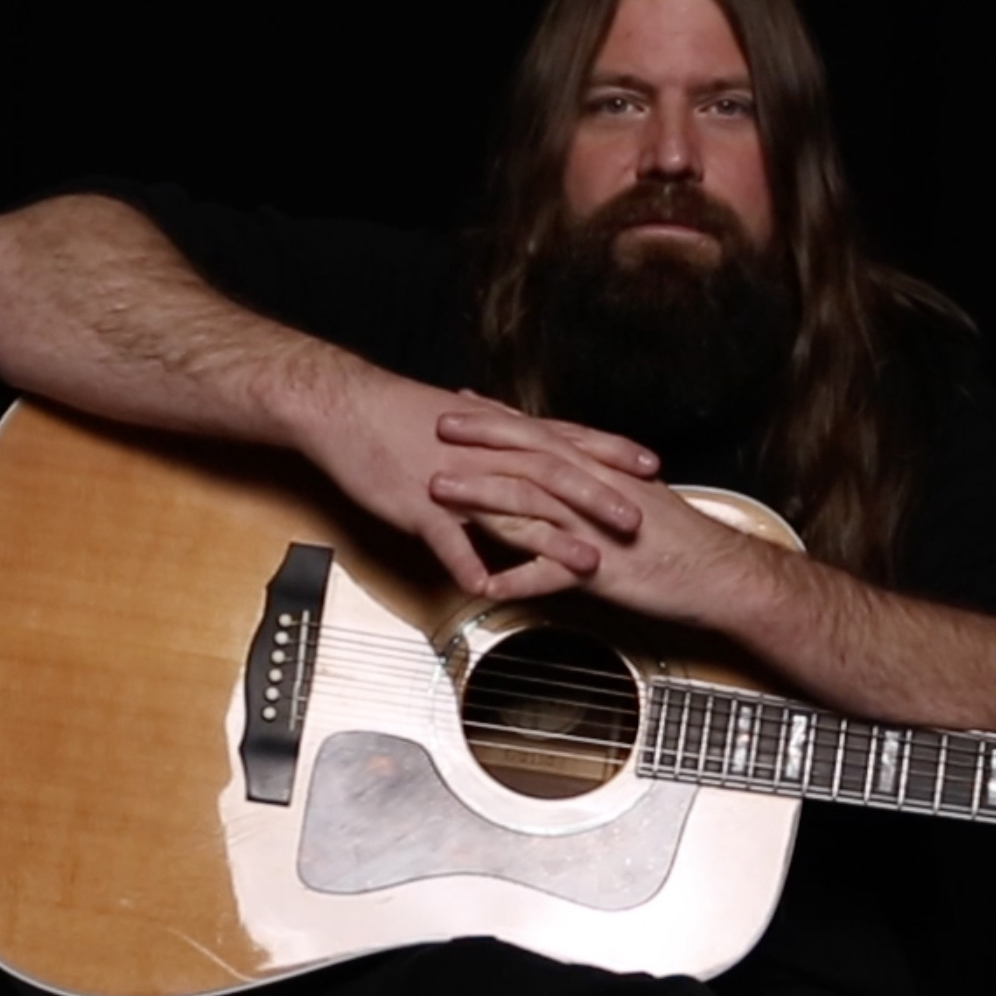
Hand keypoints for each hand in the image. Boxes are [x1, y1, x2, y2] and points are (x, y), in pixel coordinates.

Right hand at [300, 377, 660, 594]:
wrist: (343, 405)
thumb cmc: (401, 415)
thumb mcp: (463, 422)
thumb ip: (504, 437)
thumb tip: (534, 448)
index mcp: (499, 434)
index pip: (567, 440)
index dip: (611, 453)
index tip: (652, 465)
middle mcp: (486, 455)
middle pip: (552, 476)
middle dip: (598, 499)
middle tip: (639, 522)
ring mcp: (454, 482)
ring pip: (512, 510)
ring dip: (552, 540)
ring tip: (587, 565)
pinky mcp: (419, 507)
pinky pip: (446, 540)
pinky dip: (466, 564)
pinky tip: (486, 590)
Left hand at [425, 408, 781, 624]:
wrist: (721, 573)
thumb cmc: (679, 540)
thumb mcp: (634, 499)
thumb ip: (596, 485)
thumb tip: (565, 473)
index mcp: (601, 472)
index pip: (543, 435)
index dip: (500, 418)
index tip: (462, 403)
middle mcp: (594, 491)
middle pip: (529, 456)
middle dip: (481, 440)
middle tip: (437, 425)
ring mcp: (594, 530)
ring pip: (530, 505)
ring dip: (480, 495)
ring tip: (438, 489)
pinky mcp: (600, 572)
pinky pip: (551, 575)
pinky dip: (516, 580)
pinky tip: (481, 584)